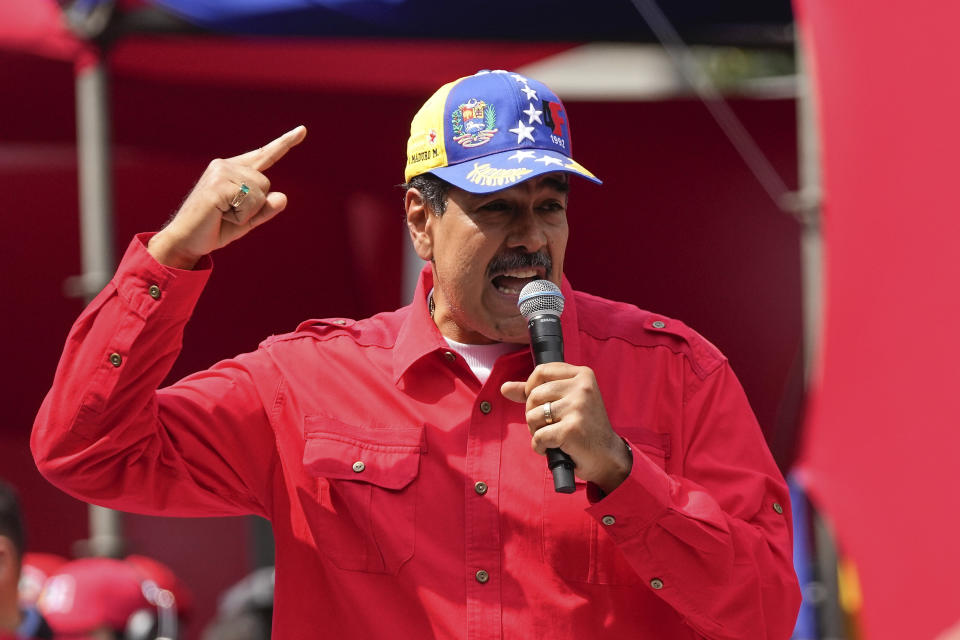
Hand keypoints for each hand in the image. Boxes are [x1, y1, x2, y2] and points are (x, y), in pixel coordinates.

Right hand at [148, 126, 306, 268]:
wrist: (186, 241)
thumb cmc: (215, 228)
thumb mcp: (247, 220)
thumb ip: (266, 209)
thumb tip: (283, 197)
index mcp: (233, 169)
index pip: (264, 155)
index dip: (285, 143)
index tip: (303, 130)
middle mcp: (225, 165)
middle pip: (266, 183)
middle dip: (255, 206)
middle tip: (229, 214)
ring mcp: (220, 173)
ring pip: (260, 193)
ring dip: (247, 212)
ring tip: (223, 215)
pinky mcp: (217, 186)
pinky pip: (250, 201)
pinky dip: (241, 216)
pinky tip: (221, 215)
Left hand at [501, 363, 631, 493]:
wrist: (607, 455)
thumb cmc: (584, 427)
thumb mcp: (564, 401)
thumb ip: (534, 391)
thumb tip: (505, 387)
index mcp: (582, 374)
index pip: (541, 371)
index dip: (531, 388)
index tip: (539, 403)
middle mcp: (582, 387)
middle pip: (534, 395)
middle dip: (532, 414)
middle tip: (548, 425)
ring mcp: (578, 407)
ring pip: (533, 416)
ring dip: (536, 431)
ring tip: (552, 436)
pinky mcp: (572, 429)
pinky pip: (539, 436)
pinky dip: (540, 447)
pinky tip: (553, 448)